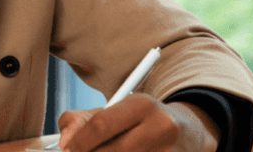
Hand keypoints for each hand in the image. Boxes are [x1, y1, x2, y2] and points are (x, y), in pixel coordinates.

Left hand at [56, 94, 218, 151]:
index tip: (67, 149)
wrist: (188, 134)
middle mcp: (160, 128)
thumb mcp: (117, 110)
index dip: (79, 142)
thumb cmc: (141, 122)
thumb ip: (83, 120)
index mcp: (142, 105)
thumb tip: (65, 141)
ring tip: (105, 151)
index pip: (101, 125)